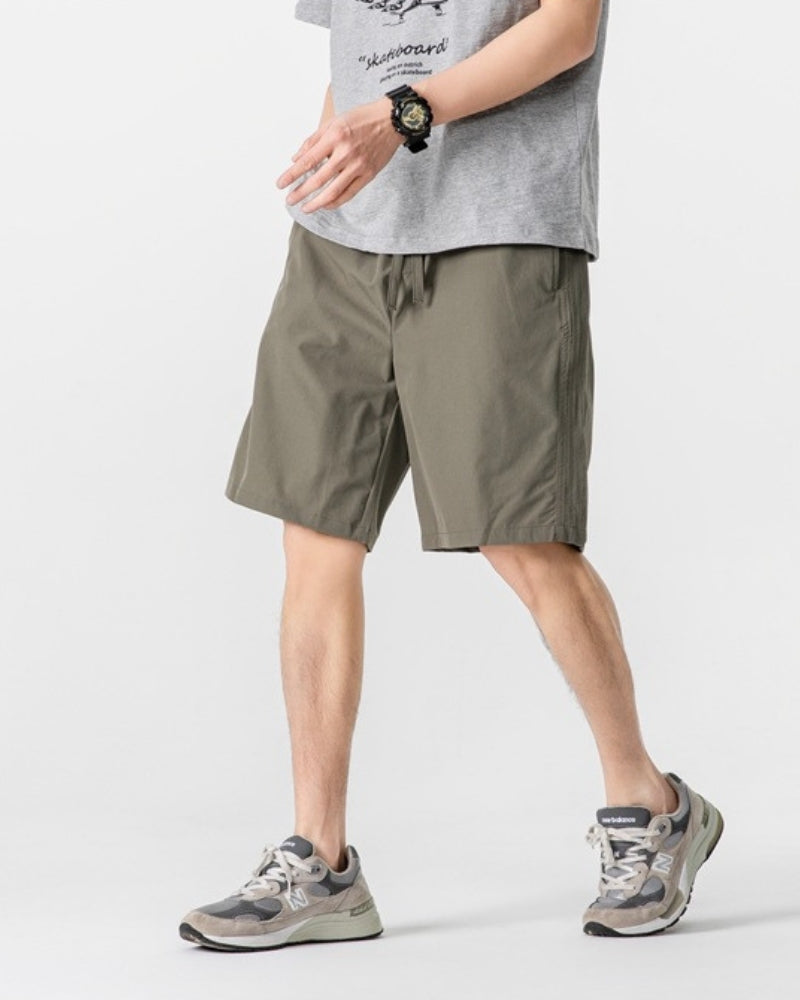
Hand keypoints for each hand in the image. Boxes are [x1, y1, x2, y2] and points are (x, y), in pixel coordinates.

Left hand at [277, 97, 404, 212]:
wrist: (392, 121)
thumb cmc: (362, 119)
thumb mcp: (334, 122)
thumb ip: (313, 140)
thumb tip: (296, 158)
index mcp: (335, 136)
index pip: (308, 160)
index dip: (292, 174)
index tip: (280, 184)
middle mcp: (346, 152)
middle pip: (318, 179)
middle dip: (301, 192)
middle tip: (289, 200)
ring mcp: (359, 166)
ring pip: (333, 191)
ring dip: (316, 202)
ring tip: (305, 208)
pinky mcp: (369, 175)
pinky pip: (349, 194)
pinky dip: (335, 202)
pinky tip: (325, 205)